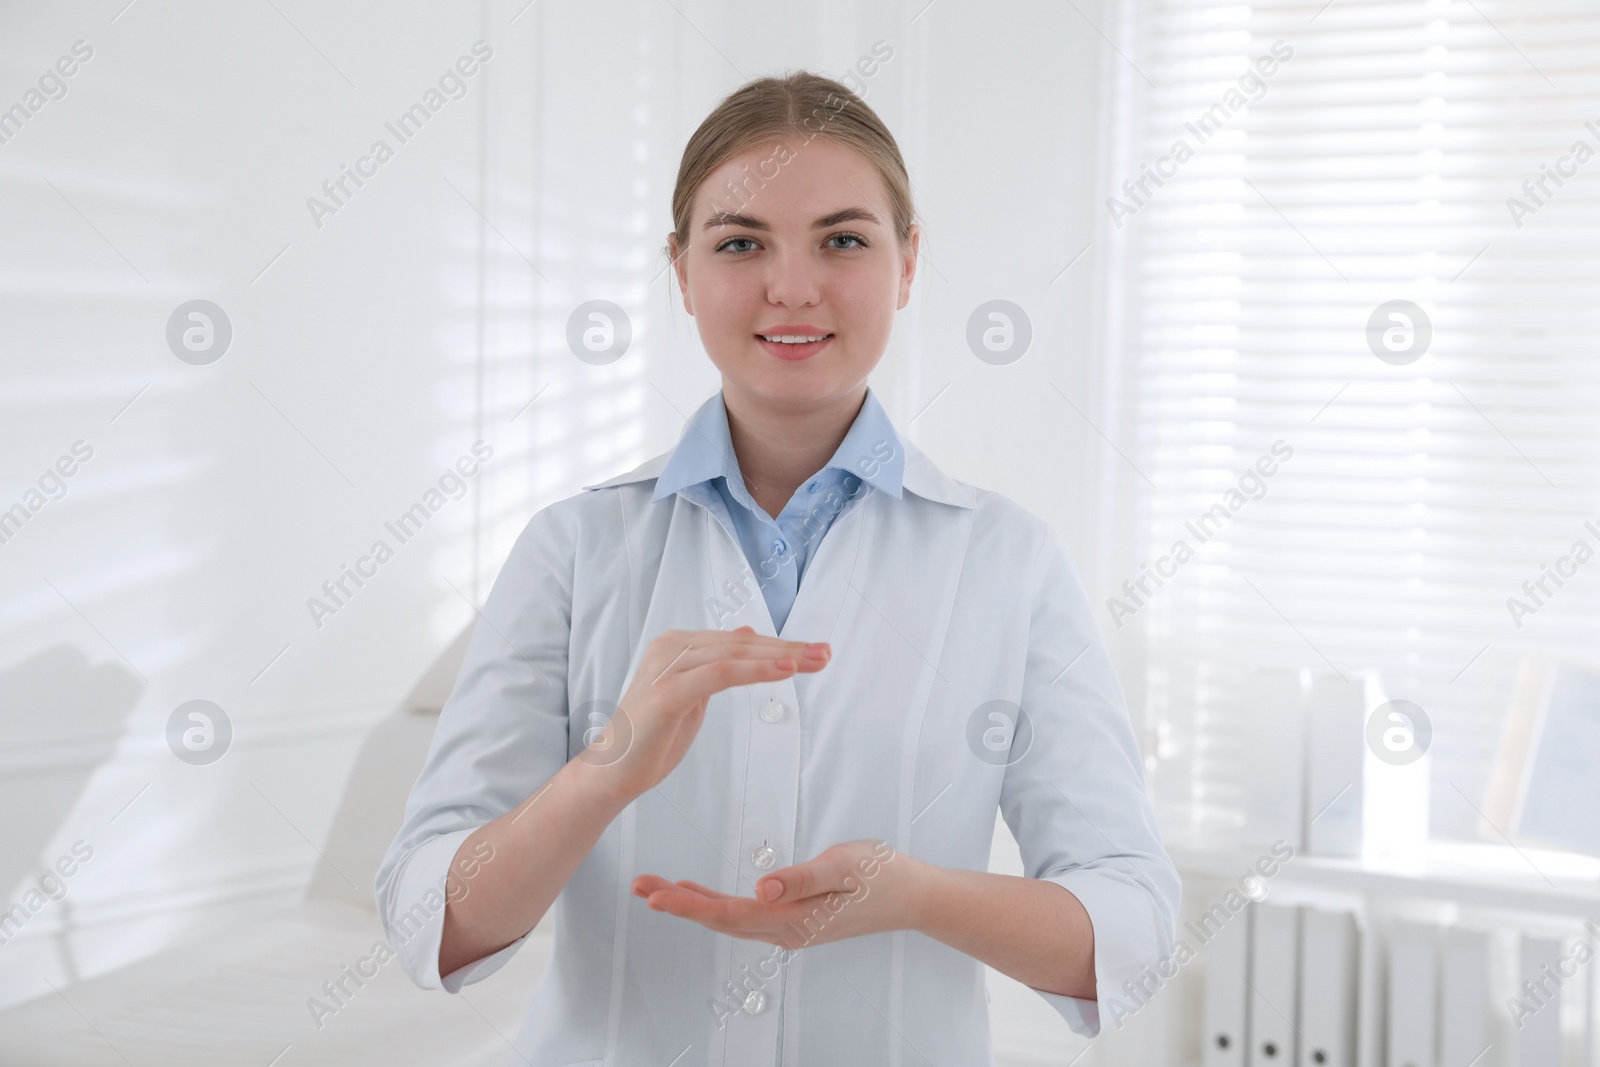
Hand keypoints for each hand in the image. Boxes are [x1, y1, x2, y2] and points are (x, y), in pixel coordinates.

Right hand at [587, 625, 829, 802]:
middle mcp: (671, 646)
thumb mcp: (693, 695)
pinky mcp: (668, 691)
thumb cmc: (652, 737)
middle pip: (742, 643)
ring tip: (814, 661)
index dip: (780, 645)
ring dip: (780, 657)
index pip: (739, 641)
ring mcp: (668, 666)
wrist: (612, 773)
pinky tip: (785, 672)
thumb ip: (718, 664)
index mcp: (678, 644)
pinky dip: (756, 671)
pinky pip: (721, 674)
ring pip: (735, 654)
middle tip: (826, 653)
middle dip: (788, 648)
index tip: (817, 652)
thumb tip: (745, 634)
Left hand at [630, 839, 919, 949]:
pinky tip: (695, 892)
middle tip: (638, 886)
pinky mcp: (791, 918)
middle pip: (720, 920)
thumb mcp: (844, 866)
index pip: (731, 913)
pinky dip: (713, 904)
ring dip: (690, 904)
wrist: (912, 896)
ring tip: (654, 889)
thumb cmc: (881, 874)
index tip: (655, 897)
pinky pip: (742, 914)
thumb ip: (802, 877)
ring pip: (727, 919)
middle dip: (676, 904)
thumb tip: (762, 888)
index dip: (690, 906)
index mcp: (794, 919)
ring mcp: (788, 928)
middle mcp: (785, 930)